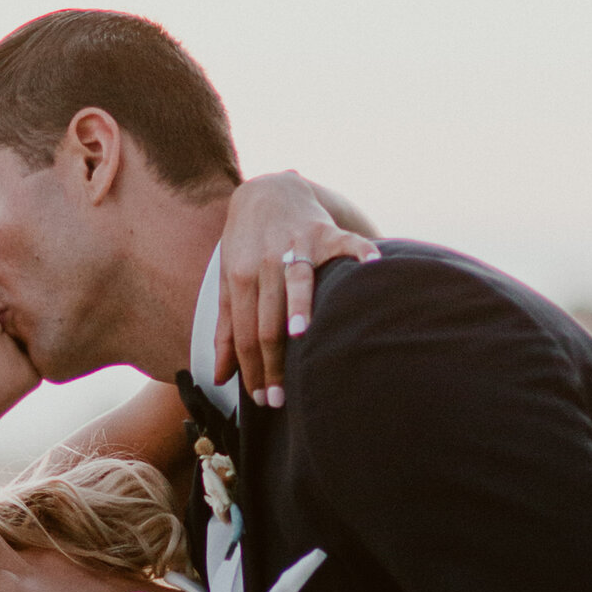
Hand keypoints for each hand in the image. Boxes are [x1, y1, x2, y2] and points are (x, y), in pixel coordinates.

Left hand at [215, 172, 379, 409]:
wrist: (267, 191)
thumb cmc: (247, 245)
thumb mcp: (229, 282)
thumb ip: (226, 329)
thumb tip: (219, 376)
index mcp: (240, 277)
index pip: (245, 334)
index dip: (251, 370)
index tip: (261, 400)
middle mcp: (266, 260)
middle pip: (269, 320)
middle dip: (274, 363)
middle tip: (281, 398)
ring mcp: (297, 244)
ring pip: (297, 282)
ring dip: (301, 308)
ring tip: (302, 338)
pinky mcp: (325, 231)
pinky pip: (346, 242)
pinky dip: (361, 252)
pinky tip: (372, 266)